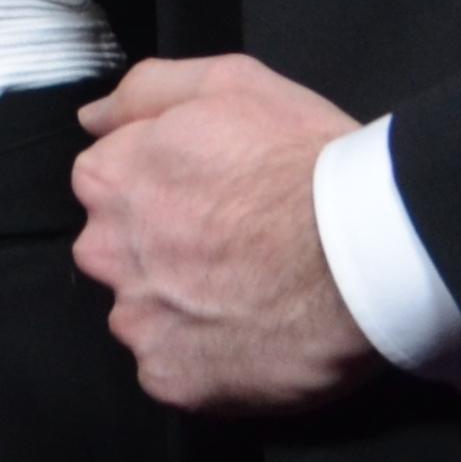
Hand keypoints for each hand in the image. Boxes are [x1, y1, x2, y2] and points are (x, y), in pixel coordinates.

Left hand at [70, 53, 382, 416]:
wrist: (366, 248)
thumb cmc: (303, 162)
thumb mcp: (227, 82)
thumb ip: (146, 92)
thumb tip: (94, 118)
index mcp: (110, 181)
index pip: (109, 187)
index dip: (165, 190)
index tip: (214, 198)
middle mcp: (107, 252)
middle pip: (121, 254)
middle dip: (164, 253)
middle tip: (237, 249)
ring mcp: (137, 321)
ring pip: (146, 316)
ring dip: (184, 310)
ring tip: (252, 295)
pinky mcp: (171, 379)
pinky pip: (175, 372)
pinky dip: (207, 361)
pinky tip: (253, 336)